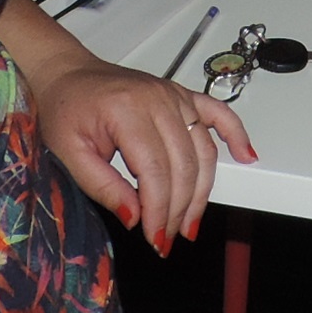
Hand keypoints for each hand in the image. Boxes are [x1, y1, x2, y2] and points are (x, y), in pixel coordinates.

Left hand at [30, 54, 253, 254]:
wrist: (68, 74)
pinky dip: (236, 135)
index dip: (158, 210)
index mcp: (127, 111)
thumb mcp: (69, 153)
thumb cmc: (66, 109)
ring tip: (190, 222)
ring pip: (203, 150)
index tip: (154, 238)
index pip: (155, 171)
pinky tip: (245, 156)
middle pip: (184, 165)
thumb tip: (134, 218)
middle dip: (179, 209)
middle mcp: (157, 100)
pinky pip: (218, 114)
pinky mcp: (182, 95)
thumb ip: (101, 186)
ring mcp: (174, 95)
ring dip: (202, 191)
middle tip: (168, 238)